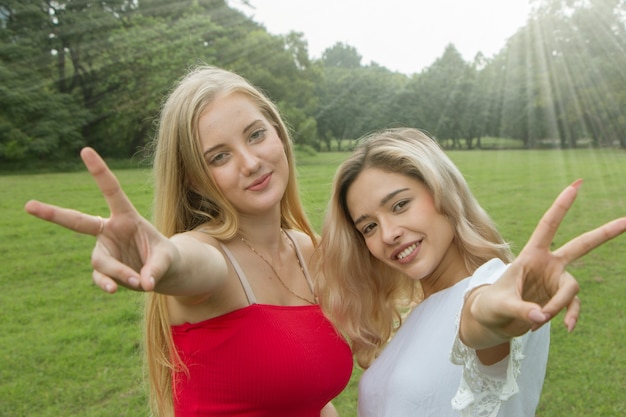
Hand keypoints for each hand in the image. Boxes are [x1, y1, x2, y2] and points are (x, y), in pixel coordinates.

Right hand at [24, 147, 175, 292]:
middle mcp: (109, 231)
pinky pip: (101, 278)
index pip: (111, 191)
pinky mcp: (104, 271)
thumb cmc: (164, 257)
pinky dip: (108, 284)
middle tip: (28, 206)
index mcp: (126, 216)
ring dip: (117, 271)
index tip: (85, 150)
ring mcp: (104, 251)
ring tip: (136, 280)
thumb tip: (144, 284)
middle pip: (77, 222)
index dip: (99, 171)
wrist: (161, 274)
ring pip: (101, 261)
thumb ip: (157, 268)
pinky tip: (114, 290)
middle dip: (52, 214)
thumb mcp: (167, 258)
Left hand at [469, 179, 625, 340]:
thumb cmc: (490, 306)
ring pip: (572, 288)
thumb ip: (520, 310)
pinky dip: (570, 316)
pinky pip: (572, 306)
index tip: (576, 185)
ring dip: (558, 305)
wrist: (491, 321)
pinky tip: (566, 328)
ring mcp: (555, 282)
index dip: (561, 206)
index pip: (548, 226)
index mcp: (530, 255)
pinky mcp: (558, 299)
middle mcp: (547, 265)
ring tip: (538, 319)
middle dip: (605, 233)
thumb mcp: (499, 306)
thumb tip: (542, 317)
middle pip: (581, 246)